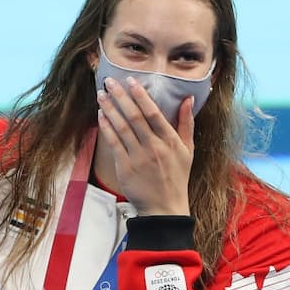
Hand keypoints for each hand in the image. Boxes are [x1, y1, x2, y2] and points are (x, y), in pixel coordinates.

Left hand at [96, 76, 193, 215]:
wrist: (164, 208)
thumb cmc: (177, 177)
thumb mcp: (188, 150)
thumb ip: (187, 123)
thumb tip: (188, 99)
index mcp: (170, 141)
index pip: (154, 113)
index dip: (140, 96)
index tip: (131, 81)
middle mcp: (154, 148)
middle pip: (135, 116)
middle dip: (121, 97)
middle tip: (110, 81)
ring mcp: (138, 158)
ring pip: (121, 127)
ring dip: (110, 109)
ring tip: (101, 94)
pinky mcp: (125, 168)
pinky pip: (113, 143)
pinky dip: (107, 128)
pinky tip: (101, 115)